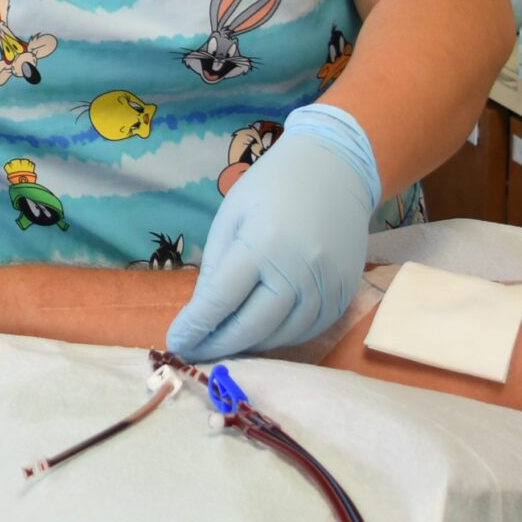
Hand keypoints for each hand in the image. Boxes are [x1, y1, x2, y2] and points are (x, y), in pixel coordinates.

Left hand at [166, 103, 377, 360]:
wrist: (335, 169)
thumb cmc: (272, 187)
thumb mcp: (230, 218)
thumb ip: (216, 268)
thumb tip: (202, 315)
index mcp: (261, 246)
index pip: (221, 301)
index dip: (196, 327)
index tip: (176, 342)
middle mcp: (298, 271)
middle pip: (253, 328)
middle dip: (219, 345)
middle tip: (196, 352)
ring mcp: (326, 286)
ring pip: (282, 337)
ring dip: (250, 346)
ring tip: (225, 343)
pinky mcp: (345, 293)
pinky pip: (310, 330)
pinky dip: (282, 337)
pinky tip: (261, 332)